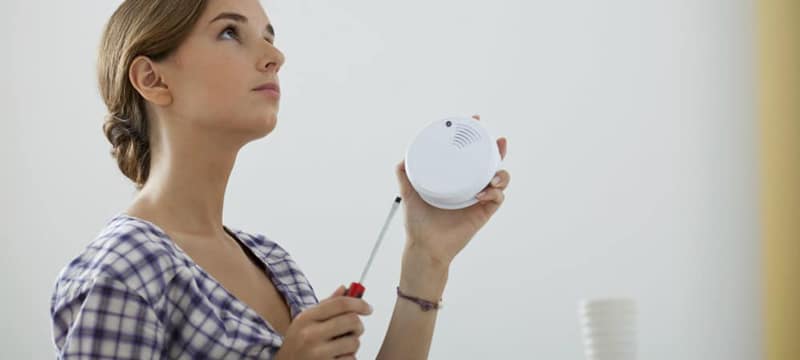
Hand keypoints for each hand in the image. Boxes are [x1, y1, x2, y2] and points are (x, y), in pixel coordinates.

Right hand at [274, 286, 372, 359]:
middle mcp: (311, 334)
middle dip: (358, 325)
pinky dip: (349, 358)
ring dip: (352, 344)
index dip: (359, 303)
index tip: (368, 308)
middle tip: (354, 330)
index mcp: (307, 318)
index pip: (340, 304)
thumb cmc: (298, 343)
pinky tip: (337, 358)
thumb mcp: (306, 321)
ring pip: (354, 342)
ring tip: (340, 347)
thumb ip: (327, 305)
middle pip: (352, 320)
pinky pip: (352, 359)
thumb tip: (345, 289)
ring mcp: (318, 353)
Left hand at [395, 114, 509, 265]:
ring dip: (501, 173)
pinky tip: (482, 192)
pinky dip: (494, 192)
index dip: (476, 139)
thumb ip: (404, 176)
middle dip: (498, 149)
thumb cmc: (418, 223)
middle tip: (499, 141)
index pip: (469, 155)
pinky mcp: (483, 213)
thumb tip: (401, 160)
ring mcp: (478, 199)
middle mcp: (469, 186)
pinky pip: (497, 198)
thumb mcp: (408, 193)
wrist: (425, 246)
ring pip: (500, 179)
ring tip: (491, 176)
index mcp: (455, 179)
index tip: (477, 121)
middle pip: (490, 163)